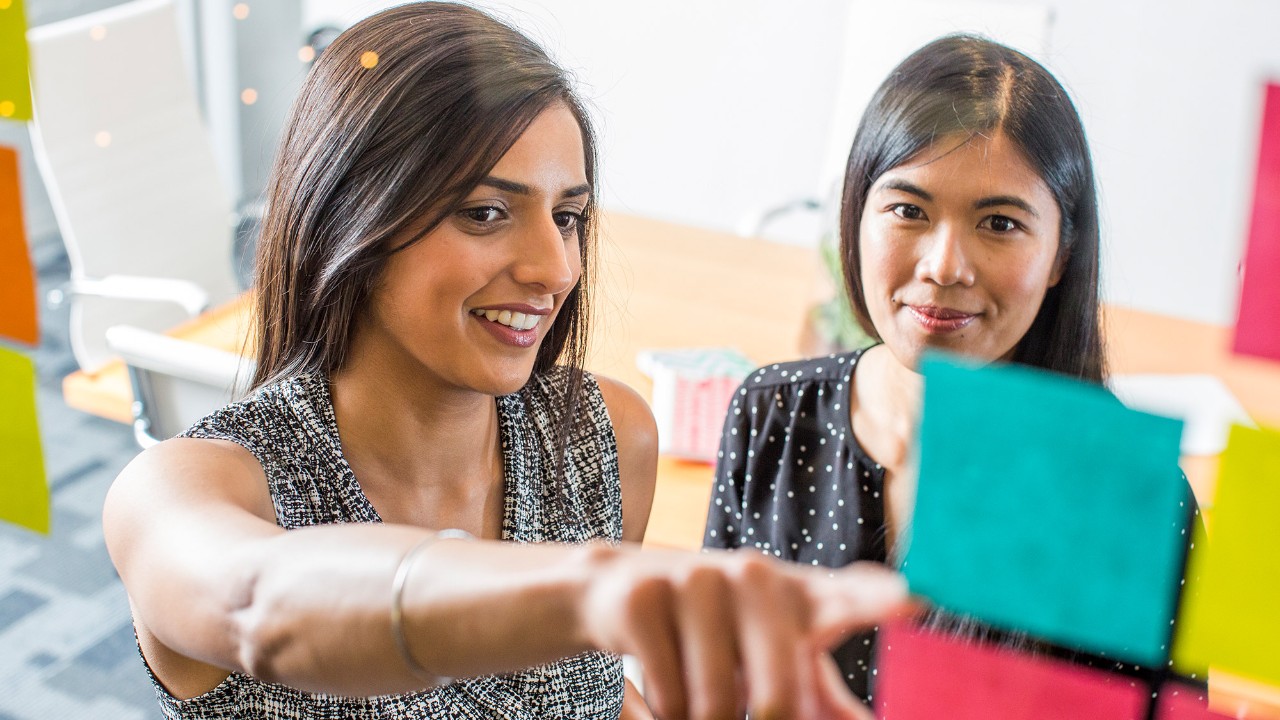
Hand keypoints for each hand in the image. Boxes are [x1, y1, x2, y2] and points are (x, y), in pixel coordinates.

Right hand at [579, 549, 908, 719]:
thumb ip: (822, 696)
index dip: (878, 599)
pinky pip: (667, 696)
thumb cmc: (721, 632)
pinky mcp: (646, 597)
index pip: (849, 595)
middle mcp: (756, 577)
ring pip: (714, 708)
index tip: (912, 600)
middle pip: (777, 703)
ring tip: (693, 693)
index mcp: (800, 595)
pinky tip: (660, 681)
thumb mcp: (774, 654)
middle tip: (740, 710)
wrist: (620, 590)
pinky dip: (662, 713)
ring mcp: (699, 581)